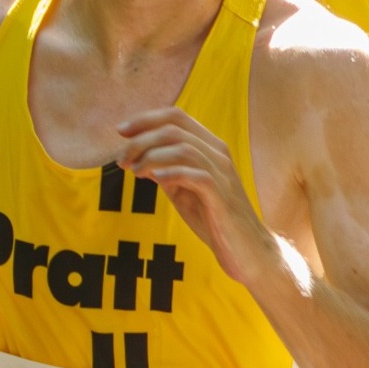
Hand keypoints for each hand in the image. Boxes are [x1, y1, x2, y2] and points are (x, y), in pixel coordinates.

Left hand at [119, 107, 277, 286]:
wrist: (247, 251)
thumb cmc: (216, 220)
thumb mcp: (184, 192)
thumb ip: (167, 173)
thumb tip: (140, 159)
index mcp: (210, 147)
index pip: (176, 117)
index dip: (145, 119)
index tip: (121, 132)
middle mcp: (218, 154)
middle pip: (174, 128)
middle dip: (141, 140)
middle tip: (122, 160)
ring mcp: (222, 174)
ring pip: (183, 148)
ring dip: (151, 157)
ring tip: (135, 172)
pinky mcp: (222, 196)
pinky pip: (197, 175)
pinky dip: (171, 173)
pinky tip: (155, 180)